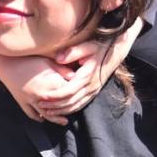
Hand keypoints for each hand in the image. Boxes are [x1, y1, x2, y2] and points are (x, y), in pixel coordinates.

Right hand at [0, 45, 72, 120]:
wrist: (5, 62)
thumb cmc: (28, 58)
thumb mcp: (48, 61)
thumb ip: (63, 70)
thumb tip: (76, 77)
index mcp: (52, 84)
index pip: (69, 93)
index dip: (76, 93)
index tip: (82, 92)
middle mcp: (43, 95)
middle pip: (59, 107)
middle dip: (68, 108)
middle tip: (76, 108)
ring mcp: (31, 101)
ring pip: (46, 114)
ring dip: (55, 118)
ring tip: (63, 121)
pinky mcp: (22, 102)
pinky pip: (31, 113)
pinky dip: (38, 117)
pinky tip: (43, 119)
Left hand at [21, 19, 140, 123]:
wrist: (116, 50)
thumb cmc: (100, 46)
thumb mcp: (88, 45)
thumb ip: (73, 51)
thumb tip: (58, 58)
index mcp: (87, 76)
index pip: (68, 91)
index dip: (54, 96)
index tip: (42, 97)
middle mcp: (91, 86)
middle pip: (70, 102)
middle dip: (54, 106)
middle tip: (39, 106)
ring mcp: (93, 90)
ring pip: (76, 106)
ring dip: (61, 110)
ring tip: (46, 111)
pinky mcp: (94, 92)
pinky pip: (81, 104)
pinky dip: (70, 110)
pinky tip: (59, 110)